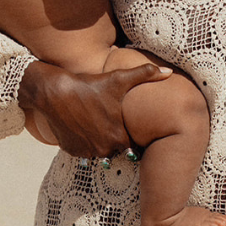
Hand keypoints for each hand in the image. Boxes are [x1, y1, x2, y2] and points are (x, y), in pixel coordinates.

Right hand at [17, 59, 171, 158]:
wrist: (55, 92)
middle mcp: (104, 149)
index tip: (124, 123)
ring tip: (94, 121)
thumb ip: (146, 75)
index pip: (132, 143)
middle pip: (115, 147)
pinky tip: (81, 125)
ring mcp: (86, 152)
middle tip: (107, 120)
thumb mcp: (119, 79)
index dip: (129, 132)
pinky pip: (82, 150)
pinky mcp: (71, 151)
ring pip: (98, 149)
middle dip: (113, 137)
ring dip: (98, 140)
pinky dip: (83, 141)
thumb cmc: (91, 84)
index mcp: (120, 137)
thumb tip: (169, 73)